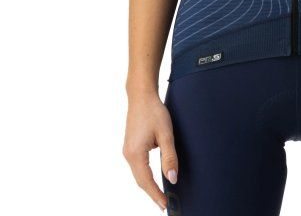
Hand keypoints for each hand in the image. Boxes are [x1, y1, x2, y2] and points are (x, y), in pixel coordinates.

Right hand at [123, 92, 179, 210]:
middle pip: (140, 181)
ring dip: (148, 186)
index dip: (156, 195)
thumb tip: (172, 179)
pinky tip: (152, 180)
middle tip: (164, 205)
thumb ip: (169, 158)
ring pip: (138, 175)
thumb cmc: (154, 112)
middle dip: (152, 193)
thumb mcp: (166, 134)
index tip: (164, 205)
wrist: (141, 96)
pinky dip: (144, 177)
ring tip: (160, 196)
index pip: (146, 181)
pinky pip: (137, 167)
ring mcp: (127, 151)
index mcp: (135, 153)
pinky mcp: (130, 147)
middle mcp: (128, 154)